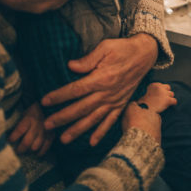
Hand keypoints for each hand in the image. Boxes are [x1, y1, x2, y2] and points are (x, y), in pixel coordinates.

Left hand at [8, 103, 53, 155]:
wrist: (47, 106)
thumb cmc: (31, 110)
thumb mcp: (23, 112)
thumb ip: (17, 123)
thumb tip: (7, 135)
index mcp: (29, 118)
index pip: (19, 130)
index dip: (13, 138)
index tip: (9, 141)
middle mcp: (38, 125)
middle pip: (27, 142)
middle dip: (20, 149)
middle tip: (17, 151)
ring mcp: (45, 131)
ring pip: (35, 147)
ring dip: (29, 151)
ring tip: (25, 151)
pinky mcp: (51, 135)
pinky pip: (45, 147)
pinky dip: (39, 152)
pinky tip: (35, 153)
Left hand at [42, 34, 157, 145]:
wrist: (145, 54)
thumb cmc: (123, 49)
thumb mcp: (105, 47)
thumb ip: (88, 59)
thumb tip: (70, 66)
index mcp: (102, 78)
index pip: (76, 89)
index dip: (59, 96)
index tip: (45, 101)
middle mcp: (108, 92)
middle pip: (82, 108)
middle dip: (63, 117)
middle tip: (47, 125)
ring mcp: (115, 100)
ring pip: (94, 118)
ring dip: (78, 130)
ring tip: (63, 139)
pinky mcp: (121, 104)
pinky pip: (111, 121)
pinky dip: (101, 132)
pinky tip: (91, 142)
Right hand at [138, 82, 176, 112]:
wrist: (145, 109)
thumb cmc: (144, 104)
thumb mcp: (147, 94)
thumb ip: (153, 91)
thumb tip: (159, 95)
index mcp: (154, 85)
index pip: (162, 85)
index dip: (161, 90)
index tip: (159, 95)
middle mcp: (160, 87)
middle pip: (168, 87)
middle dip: (166, 92)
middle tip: (163, 99)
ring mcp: (164, 93)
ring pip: (172, 94)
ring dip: (169, 98)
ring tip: (165, 103)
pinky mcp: (168, 100)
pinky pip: (174, 100)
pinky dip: (173, 103)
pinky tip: (170, 105)